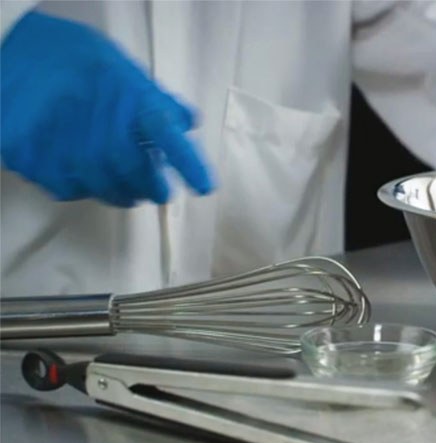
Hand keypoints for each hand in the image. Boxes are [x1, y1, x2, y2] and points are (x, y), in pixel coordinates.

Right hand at [0, 11, 212, 206]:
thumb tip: (188, 122)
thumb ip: (156, 100)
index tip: (206, 187)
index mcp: (124, 93)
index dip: (188, 163)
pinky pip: (65, 187)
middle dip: (149, 188)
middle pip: (132, 172)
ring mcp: (58, 138)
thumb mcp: (122, 69)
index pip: (166, 130)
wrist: (11, 48)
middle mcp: (93, 116)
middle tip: (155, 190)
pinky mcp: (29, 155)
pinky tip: (79, 166)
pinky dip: (80, 184)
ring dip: (118, 191)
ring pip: (100, 187)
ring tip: (120, 181)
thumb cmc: (76, 60)